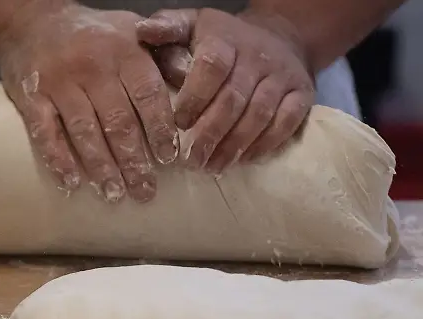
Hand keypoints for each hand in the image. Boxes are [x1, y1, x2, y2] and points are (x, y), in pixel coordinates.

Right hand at [0, 0, 178, 202]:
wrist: (30, 20)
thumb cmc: (90, 33)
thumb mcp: (131, 31)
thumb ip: (161, 55)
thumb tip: (193, 83)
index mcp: (124, 51)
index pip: (148, 95)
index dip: (159, 129)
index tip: (169, 159)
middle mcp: (93, 66)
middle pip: (118, 121)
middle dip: (133, 161)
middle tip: (145, 192)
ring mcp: (59, 82)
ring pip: (84, 131)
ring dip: (101, 167)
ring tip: (114, 194)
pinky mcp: (30, 96)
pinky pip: (45, 133)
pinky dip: (58, 159)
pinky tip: (71, 182)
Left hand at [136, 8, 314, 174]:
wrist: (279, 35)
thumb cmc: (221, 39)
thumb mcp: (192, 25)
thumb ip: (167, 28)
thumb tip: (142, 30)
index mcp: (225, 39)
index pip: (212, 67)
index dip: (195, 97)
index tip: (178, 124)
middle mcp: (258, 56)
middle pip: (234, 99)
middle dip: (210, 133)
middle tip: (191, 161)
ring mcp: (283, 76)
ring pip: (260, 114)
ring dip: (234, 145)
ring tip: (212, 167)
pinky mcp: (303, 93)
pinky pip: (287, 122)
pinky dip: (265, 144)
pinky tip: (244, 160)